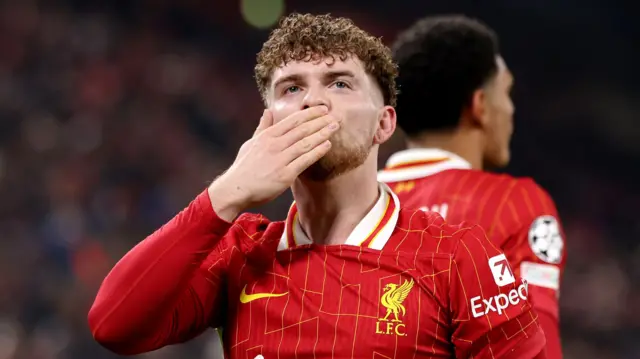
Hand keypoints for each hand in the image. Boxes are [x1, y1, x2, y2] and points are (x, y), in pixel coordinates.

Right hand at [208, 106, 339, 220]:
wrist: (235, 189)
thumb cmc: (243, 167)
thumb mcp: (251, 143)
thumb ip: (262, 127)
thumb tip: (267, 111)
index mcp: (267, 136)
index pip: (293, 121)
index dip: (310, 114)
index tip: (323, 109)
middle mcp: (274, 145)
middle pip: (302, 129)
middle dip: (320, 121)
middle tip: (335, 116)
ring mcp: (280, 160)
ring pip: (305, 143)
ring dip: (322, 134)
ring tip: (335, 128)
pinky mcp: (284, 175)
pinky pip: (304, 160)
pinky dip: (317, 152)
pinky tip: (327, 145)